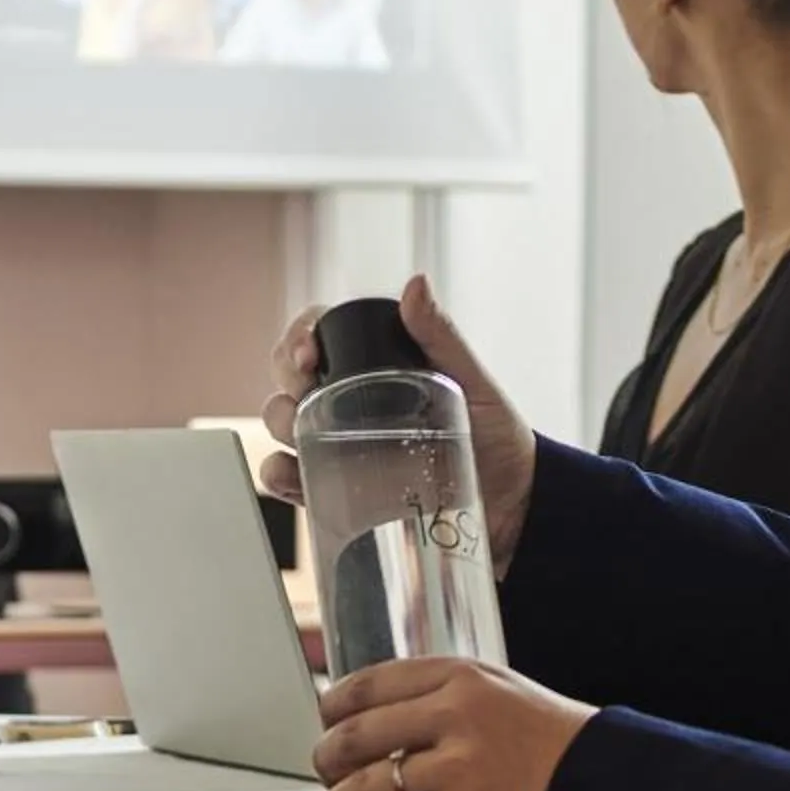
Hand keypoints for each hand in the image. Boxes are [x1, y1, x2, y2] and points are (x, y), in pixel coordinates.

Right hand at [257, 274, 537, 572]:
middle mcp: (347, 400)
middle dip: (286, 382)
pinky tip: (293, 477)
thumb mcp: (472, 381)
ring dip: (280, 426)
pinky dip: (277, 476)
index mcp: (374, 365)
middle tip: (306, 395)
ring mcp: (338, 443)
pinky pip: (288, 477)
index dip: (298, 337)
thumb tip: (416, 284)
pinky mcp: (335, 488)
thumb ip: (441, 336)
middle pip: (288, 376)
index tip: (308, 356)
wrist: (512, 506)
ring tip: (307, 440)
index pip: (317, 333)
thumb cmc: (497, 437)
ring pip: (281, 422)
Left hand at [313, 658, 595, 790]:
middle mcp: (453, 719)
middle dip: (327, 763)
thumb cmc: (562, 749)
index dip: (335, 708)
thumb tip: (387, 722)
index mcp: (460, 679)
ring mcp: (458, 775)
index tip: (328, 721)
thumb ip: (449, 699)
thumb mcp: (505, 694)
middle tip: (327, 777)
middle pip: (354, 739)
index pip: (369, 684)